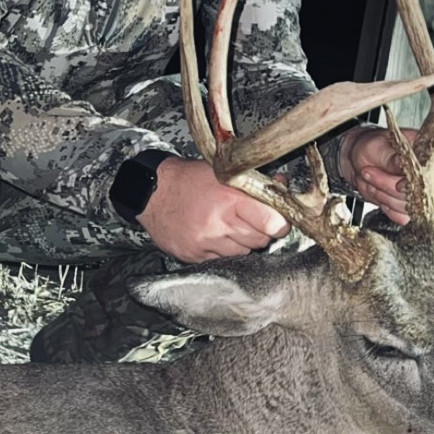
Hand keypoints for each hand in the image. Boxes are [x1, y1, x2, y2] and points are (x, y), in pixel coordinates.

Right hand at [139, 157, 291, 263]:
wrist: (151, 193)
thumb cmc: (188, 180)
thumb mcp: (222, 172)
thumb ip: (253, 183)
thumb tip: (282, 186)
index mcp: (229, 198)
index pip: (272, 222)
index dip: (280, 222)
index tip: (278, 220)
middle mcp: (218, 222)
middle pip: (260, 240)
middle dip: (262, 231)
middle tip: (252, 220)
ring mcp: (205, 242)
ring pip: (244, 252)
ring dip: (243, 242)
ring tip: (230, 226)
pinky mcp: (195, 255)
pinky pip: (223, 260)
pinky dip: (225, 251)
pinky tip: (215, 236)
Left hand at [339, 125, 433, 224]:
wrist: (363, 159)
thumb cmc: (376, 147)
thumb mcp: (379, 145)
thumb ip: (392, 157)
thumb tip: (402, 163)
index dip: (424, 184)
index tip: (399, 185)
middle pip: (426, 196)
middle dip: (392, 190)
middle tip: (369, 173)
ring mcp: (426, 195)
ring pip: (412, 209)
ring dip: (386, 198)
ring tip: (369, 179)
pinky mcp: (414, 208)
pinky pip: (403, 217)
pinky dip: (386, 208)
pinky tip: (377, 192)